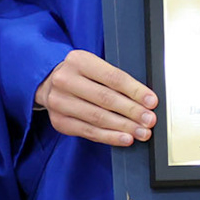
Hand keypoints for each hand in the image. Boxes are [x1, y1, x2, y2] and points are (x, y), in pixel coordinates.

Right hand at [34, 49, 155, 146]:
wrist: (47, 83)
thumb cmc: (79, 74)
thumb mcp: (93, 66)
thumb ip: (114, 79)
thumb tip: (144, 99)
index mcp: (78, 61)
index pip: (112, 77)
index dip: (135, 91)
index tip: (152, 101)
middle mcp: (65, 80)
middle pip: (106, 99)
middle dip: (132, 111)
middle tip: (149, 120)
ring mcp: (60, 102)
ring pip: (98, 118)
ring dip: (124, 127)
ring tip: (141, 132)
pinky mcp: (59, 122)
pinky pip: (89, 132)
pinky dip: (110, 137)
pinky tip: (124, 139)